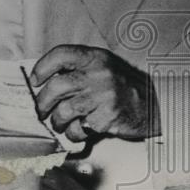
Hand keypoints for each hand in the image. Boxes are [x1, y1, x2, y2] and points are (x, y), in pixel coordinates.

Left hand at [31, 45, 160, 142]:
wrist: (154, 105)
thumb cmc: (126, 87)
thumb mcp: (105, 67)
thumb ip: (81, 69)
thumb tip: (47, 80)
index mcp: (96, 58)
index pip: (60, 55)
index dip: (42, 67)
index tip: (35, 80)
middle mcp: (98, 74)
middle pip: (56, 87)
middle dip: (42, 103)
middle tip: (41, 111)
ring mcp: (103, 96)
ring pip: (63, 111)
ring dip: (56, 122)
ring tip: (60, 124)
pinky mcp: (106, 117)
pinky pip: (78, 129)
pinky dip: (73, 134)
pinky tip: (78, 131)